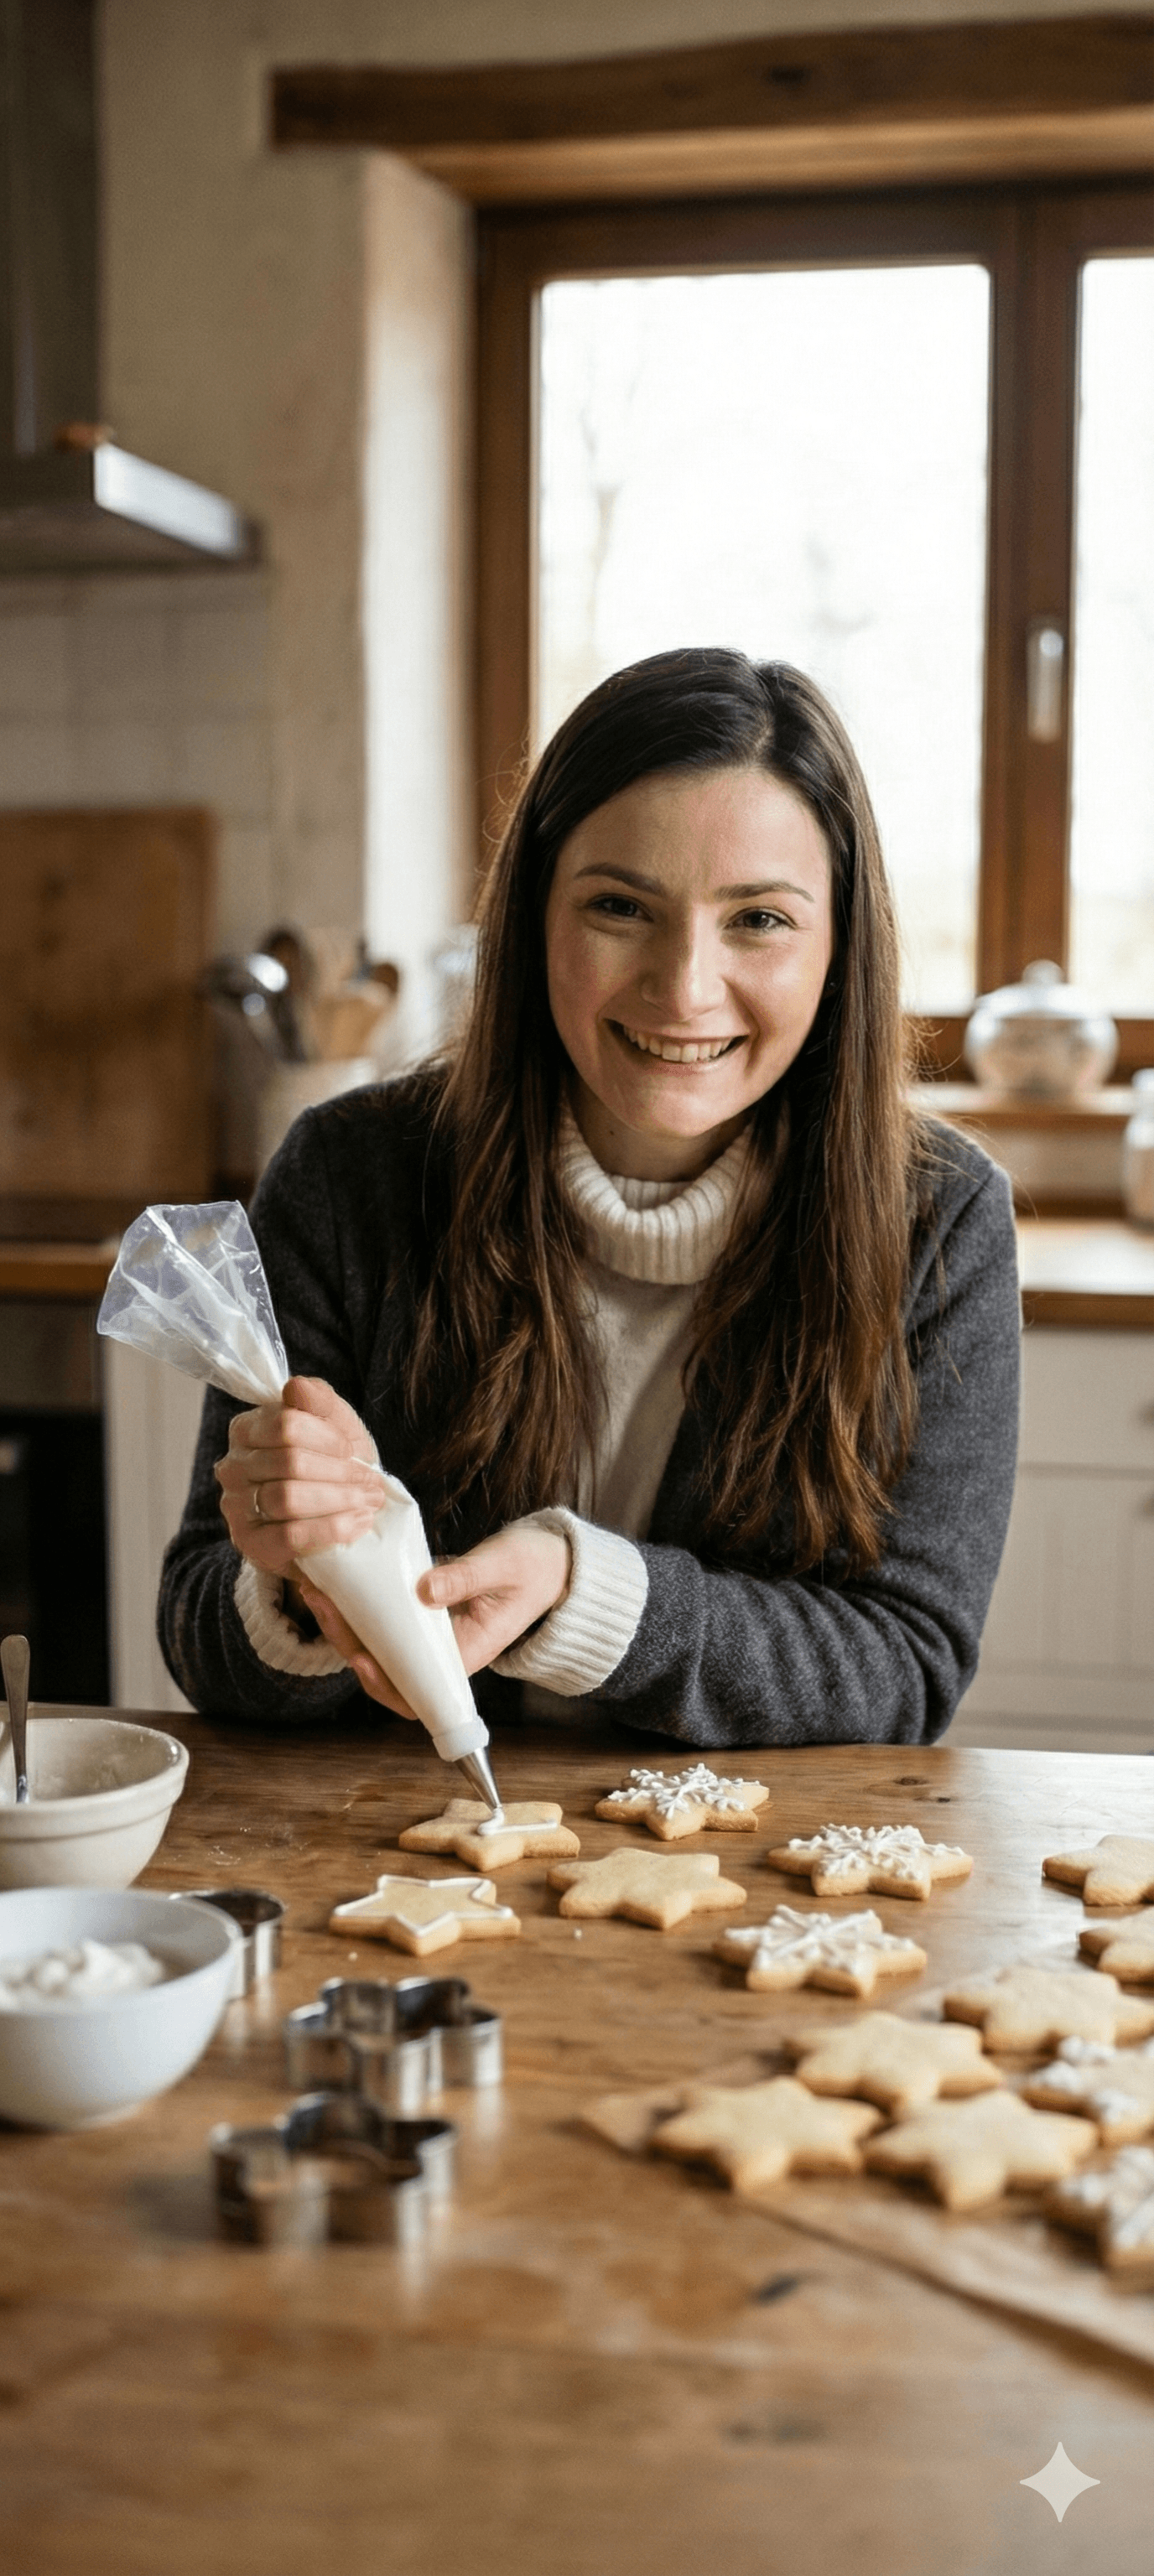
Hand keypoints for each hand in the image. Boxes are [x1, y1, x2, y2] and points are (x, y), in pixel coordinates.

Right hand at [215, 1375, 386, 1577]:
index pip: (286, 1424)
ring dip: (339, 1499)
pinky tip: (357, 1523)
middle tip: (369, 1481)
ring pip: (287, 1498)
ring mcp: (236, 1507)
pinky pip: (290, 1535)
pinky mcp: (251, 1543)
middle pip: (289, 1461)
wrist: (334, 1518)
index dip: (328, 1438)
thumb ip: (320, 1401)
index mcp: (247, 1429)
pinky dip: (332, 1528)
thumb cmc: (332, 1466)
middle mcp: (233, 1466)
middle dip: (340, 1472)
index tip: (352, 1451)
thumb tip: (296, 1387)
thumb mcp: (336, 1426)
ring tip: (367, 1501)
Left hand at [293, 1522, 570, 1715]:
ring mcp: (430, 1634)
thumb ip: (466, 1577)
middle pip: (386, 1665)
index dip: (384, 1684)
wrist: (549, 1561)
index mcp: (466, 1653)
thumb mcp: (504, 1566)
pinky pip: (384, 1618)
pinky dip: (358, 1604)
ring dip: (345, 1622)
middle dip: (347, 1640)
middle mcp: (442, 1652)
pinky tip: (337, 1580)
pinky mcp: (421, 1612)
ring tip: (316, 1588)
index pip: (417, 1690)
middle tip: (321, 1603)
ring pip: (379, 1642)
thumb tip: (424, 1591)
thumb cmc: (533, 1567)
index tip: (360, 1659)